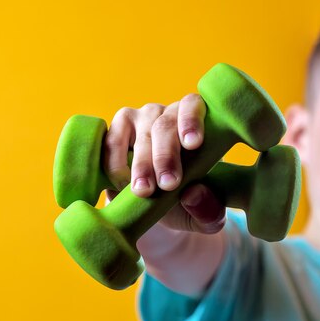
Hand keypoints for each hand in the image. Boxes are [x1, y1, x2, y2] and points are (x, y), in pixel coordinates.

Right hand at [102, 94, 225, 233]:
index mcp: (197, 122)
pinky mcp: (116, 132)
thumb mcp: (204, 214)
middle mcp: (167, 114)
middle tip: (167, 184)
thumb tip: (193, 194)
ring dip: (140, 163)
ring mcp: (140, 119)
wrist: (155, 205)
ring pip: (139, 135)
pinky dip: (115, 163)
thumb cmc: (186, 200)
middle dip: (165, 157)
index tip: (193, 144)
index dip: (192, 121)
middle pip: (164, 127)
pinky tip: (122, 185)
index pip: (193, 106)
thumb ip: (209, 210)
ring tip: (143, 191)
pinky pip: (111, 142)